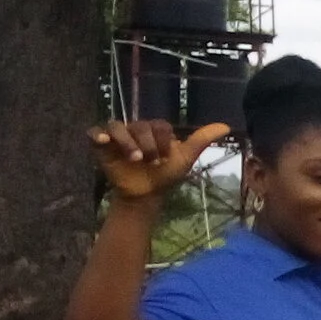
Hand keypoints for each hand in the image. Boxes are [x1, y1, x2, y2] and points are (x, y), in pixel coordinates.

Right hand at [90, 120, 227, 202]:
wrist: (145, 194)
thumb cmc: (166, 175)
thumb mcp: (185, 158)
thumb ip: (202, 140)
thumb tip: (227, 126)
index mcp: (155, 129)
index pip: (158, 125)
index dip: (162, 141)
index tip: (165, 158)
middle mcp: (135, 129)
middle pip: (139, 126)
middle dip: (147, 144)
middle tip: (150, 161)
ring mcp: (117, 136)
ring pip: (117, 126)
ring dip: (126, 141)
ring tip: (134, 158)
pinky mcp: (101, 145)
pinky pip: (94, 132)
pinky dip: (97, 134)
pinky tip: (102, 141)